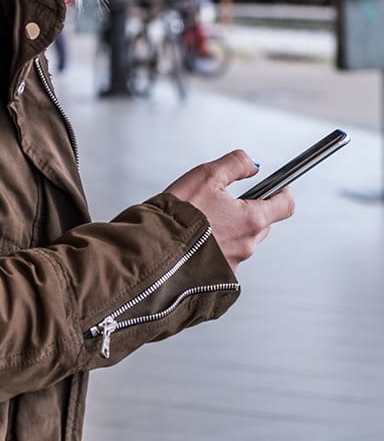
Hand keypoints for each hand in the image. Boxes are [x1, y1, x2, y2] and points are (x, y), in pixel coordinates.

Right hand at [165, 150, 294, 272]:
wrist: (155, 249)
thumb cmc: (177, 216)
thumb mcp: (205, 176)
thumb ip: (234, 164)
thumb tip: (250, 164)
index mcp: (251, 219)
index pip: (285, 205)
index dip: (283, 192)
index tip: (279, 186)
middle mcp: (248, 244)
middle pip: (262, 222)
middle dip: (248, 210)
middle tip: (224, 201)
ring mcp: (235, 262)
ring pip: (243, 239)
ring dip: (231, 228)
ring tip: (204, 219)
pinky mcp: (220, 275)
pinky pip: (226, 255)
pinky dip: (217, 245)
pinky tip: (198, 236)